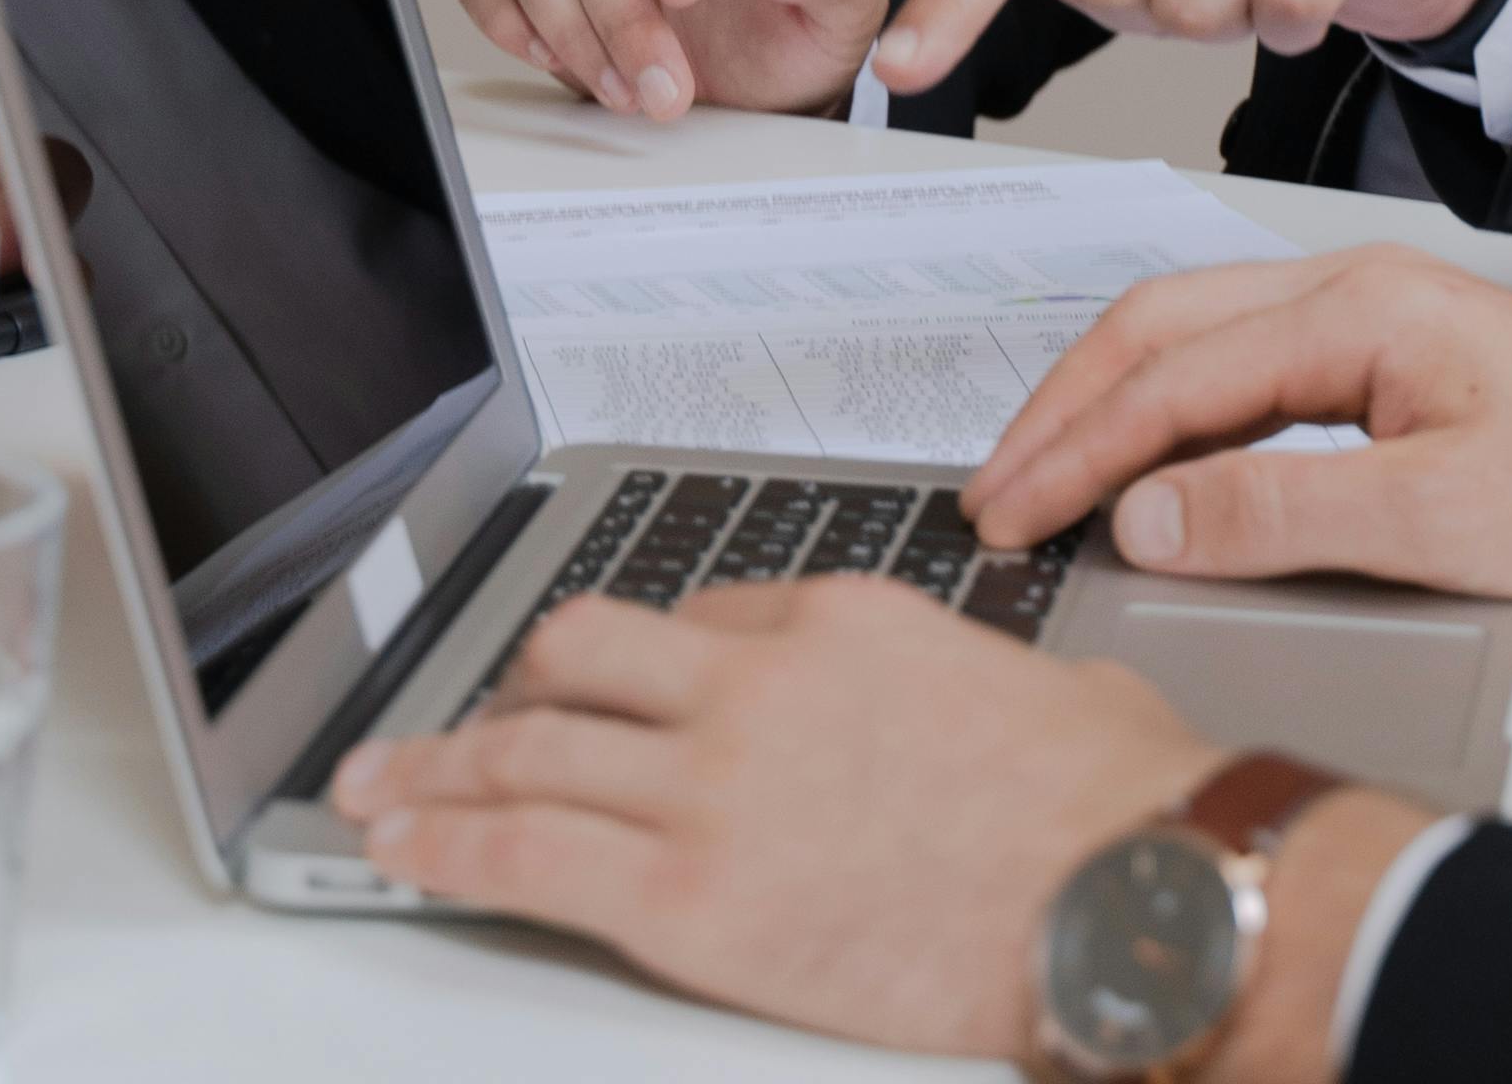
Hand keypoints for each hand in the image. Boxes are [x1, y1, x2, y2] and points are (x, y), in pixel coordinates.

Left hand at [330, 577, 1237, 1057]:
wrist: (1134, 892)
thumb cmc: (1112, 806)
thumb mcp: (1028, 685)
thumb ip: (944, 679)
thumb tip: (940, 705)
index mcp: (835, 617)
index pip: (689, 616)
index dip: (630, 668)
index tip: (598, 696)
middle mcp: (754, 681)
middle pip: (575, 660)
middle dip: (504, 697)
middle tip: (448, 728)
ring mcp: (710, 783)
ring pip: (522, 753)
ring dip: (433, 773)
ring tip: (377, 790)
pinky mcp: (686, 895)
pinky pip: (521, 859)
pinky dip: (442, 852)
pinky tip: (399, 855)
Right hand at [963, 243, 1511, 619]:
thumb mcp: (1435, 520)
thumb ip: (1280, 512)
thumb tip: (1149, 516)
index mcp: (1355, 307)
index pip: (1173, 375)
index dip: (1077, 450)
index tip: (1011, 511)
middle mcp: (1350, 291)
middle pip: (1159, 329)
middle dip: (1064, 410)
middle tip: (997, 491)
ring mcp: (1366, 319)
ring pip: (1193, 341)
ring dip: (1110, 407)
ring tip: (1046, 478)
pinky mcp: (1383, 359)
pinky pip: (1241, 370)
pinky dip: (1171, 415)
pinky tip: (1152, 466)